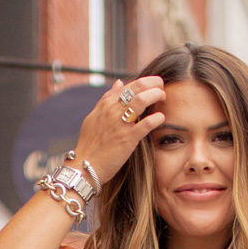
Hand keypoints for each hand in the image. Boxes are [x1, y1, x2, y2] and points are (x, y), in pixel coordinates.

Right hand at [74, 76, 164, 194]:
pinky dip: (156, 118)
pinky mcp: (127, 139)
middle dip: (153, 83)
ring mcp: (120, 124)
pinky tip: (161, 117)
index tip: (153, 85)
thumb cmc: (90, 144)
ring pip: (141, 100)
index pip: (128, 85)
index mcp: (105, 104)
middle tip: (162, 88)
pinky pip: (146, 124)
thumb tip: (119, 82)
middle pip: (137, 88)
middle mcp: (112, 110)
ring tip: (163, 97)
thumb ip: (107, 99)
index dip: (144, 82)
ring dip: (155, 95)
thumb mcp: (95, 116)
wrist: (84, 166)